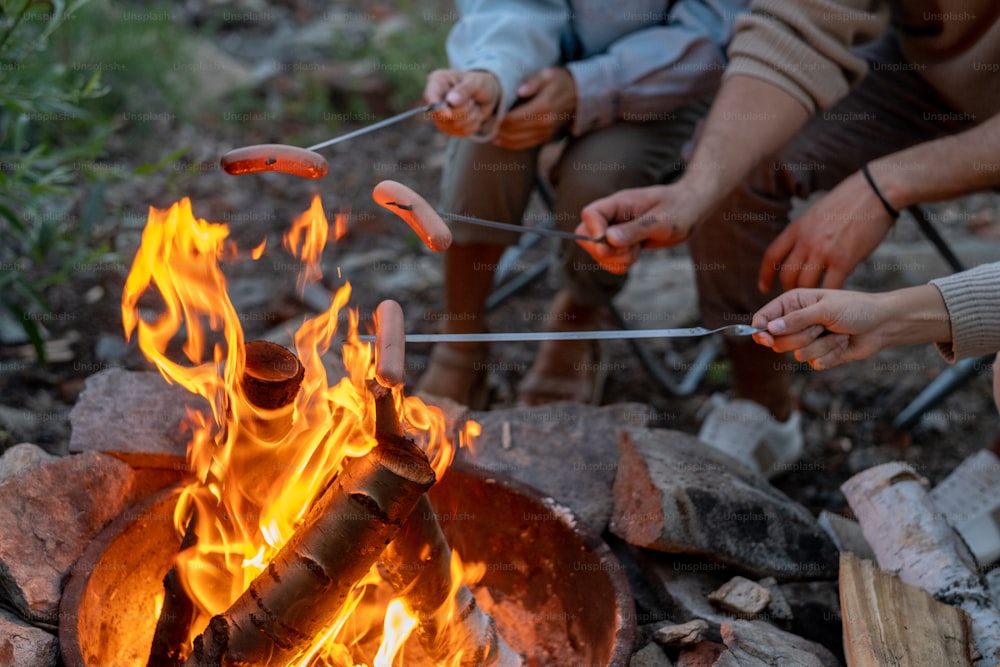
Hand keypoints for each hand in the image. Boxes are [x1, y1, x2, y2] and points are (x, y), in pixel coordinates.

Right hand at [424, 69, 501, 136]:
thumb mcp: (476, 82)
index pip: (429, 98)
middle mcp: (435, 100)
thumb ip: (464, 90)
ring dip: (470, 117)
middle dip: (463, 111)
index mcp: (437, 82)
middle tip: (472, 101)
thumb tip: (451, 101)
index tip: (447, 114)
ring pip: (454, 126)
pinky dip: (473, 125)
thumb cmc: (479, 83)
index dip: (437, 108)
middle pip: (443, 116)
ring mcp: (440, 116)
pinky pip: (462, 132)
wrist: (487, 95)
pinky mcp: (449, 128)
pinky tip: (473, 115)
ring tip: (473, 106)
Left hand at [494, 67, 575, 149]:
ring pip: (517, 141)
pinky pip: (524, 145)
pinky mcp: (544, 138)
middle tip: (483, 124)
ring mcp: (545, 133)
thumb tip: (520, 91)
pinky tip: (499, 139)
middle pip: (513, 131)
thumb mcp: (546, 75)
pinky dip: (510, 144)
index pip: (515, 118)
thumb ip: (533, 82)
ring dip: (501, 139)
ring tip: (488, 132)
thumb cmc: (557, 81)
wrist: (576, 95)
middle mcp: (545, 123)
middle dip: (497, 129)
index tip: (487, 115)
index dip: (499, 119)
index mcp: (544, 107)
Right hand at [575, 183, 704, 273]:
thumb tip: (608, 239)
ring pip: (597, 252)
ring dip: (614, 260)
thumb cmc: (680, 207)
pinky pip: (609, 260)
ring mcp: (615, 230)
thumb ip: (635, 229)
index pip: (590, 214)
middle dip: (603, 251)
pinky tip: (636, 255)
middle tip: (629, 251)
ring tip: (637, 251)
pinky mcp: (622, 243)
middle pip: (586, 236)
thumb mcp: (662, 221)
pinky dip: (619, 264)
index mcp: (619, 203)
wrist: (691, 208)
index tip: (609, 244)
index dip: (593, 232)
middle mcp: (613, 216)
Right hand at [751, 289, 886, 368]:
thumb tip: (769, 329)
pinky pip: (814, 363)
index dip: (760, 330)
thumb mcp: (825, 309)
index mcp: (792, 303)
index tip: (765, 338)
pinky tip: (843, 343)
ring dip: (822, 345)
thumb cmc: (855, 308)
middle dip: (802, 337)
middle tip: (820, 327)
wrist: (882, 324)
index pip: (764, 318)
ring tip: (837, 332)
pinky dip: (832, 354)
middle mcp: (795, 322)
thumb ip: (796, 320)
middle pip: (778, 341)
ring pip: (797, 354)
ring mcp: (807, 340)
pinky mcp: (819, 355)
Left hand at [758, 170, 895, 291]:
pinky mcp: (843, 260)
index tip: (763, 288)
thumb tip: (800, 248)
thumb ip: (806, 231)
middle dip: (789, 288)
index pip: (771, 256)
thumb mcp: (817, 212)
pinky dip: (830, 294)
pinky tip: (834, 297)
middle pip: (787, 275)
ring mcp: (823, 251)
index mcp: (797, 228)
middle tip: (797, 295)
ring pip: (805, 284)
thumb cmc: (851, 199)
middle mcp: (806, 241)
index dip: (765, 275)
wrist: (877, 190)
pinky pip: (830, 286)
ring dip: (809, 294)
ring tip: (815, 299)